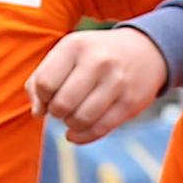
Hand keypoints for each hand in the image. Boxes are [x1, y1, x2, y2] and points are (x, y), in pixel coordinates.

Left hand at [29, 26, 169, 139]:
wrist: (144, 51)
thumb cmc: (94, 56)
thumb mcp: (66, 54)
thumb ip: (40, 79)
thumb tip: (37, 112)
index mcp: (75, 46)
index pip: (45, 83)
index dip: (41, 98)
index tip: (47, 98)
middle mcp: (97, 61)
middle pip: (61, 104)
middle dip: (56, 113)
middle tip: (62, 109)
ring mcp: (117, 82)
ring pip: (81, 119)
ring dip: (71, 125)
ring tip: (72, 118)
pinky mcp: (131, 102)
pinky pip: (100, 129)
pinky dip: (83, 137)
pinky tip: (76, 133)